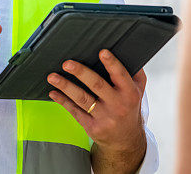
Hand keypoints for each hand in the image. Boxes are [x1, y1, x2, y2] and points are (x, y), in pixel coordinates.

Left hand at [47, 50, 146, 168]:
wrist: (126, 139)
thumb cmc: (129, 108)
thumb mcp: (138, 90)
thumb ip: (133, 72)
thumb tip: (126, 50)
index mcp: (129, 93)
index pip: (120, 75)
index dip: (111, 63)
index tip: (102, 52)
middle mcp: (117, 105)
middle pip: (97, 85)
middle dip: (81, 73)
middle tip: (67, 63)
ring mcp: (104, 117)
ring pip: (82, 99)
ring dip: (66, 86)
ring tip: (52, 77)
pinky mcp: (92, 127)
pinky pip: (75, 111)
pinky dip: (63, 101)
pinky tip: (54, 92)